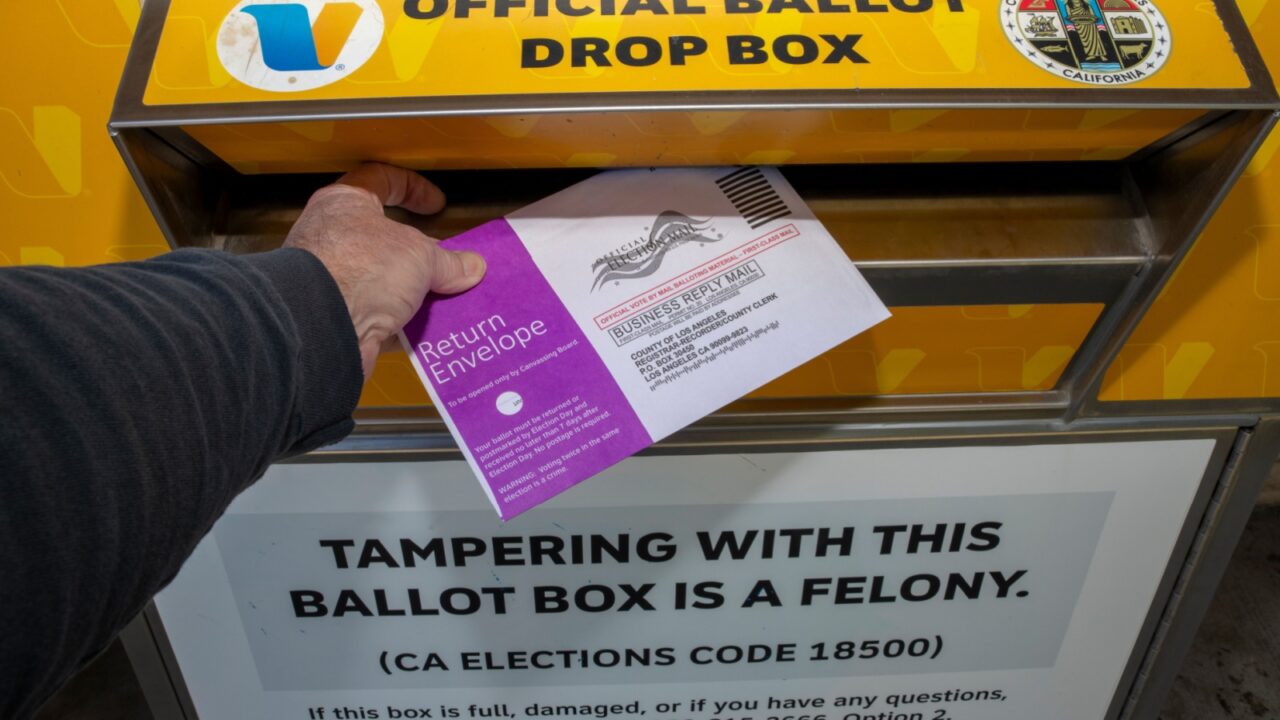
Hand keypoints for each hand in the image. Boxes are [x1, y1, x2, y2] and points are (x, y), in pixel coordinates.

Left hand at [284, 163, 485, 377]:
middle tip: (449, 262)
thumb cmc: (362, 269)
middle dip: (421, 253)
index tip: (436, 204)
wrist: (322, 327)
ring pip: (383, 280)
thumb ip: (447, 261)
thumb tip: (471, 266)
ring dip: (415, 291)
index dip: (412, 186)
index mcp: (345, 204)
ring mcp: (333, 281)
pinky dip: (404, 320)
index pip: (380, 179)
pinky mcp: (337, 317)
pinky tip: (429, 327)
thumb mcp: (421, 255)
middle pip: (384, 238)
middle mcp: (332, 238)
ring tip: (448, 297)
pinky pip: (378, 314)